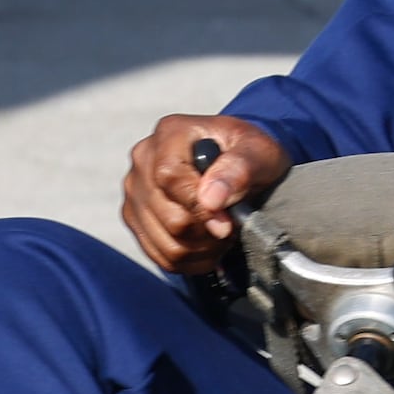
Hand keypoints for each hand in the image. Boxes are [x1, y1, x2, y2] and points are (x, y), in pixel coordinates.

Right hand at [123, 113, 288, 274]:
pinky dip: (191, 259)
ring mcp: (136, 190)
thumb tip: (210, 199)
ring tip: (221, 232)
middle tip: (230, 223)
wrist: (243, 165)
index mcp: (170, 133)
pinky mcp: (136, 217)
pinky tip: (208, 244)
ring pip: (165, 241)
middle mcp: (144, 159)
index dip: (198, 206)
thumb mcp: (257, 152)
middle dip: (206, 229)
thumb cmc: (249, 153)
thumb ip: (238, 169)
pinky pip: (160, 255)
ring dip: (202, 248)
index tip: (226, 221)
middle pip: (166, 214)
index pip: (169, 176)